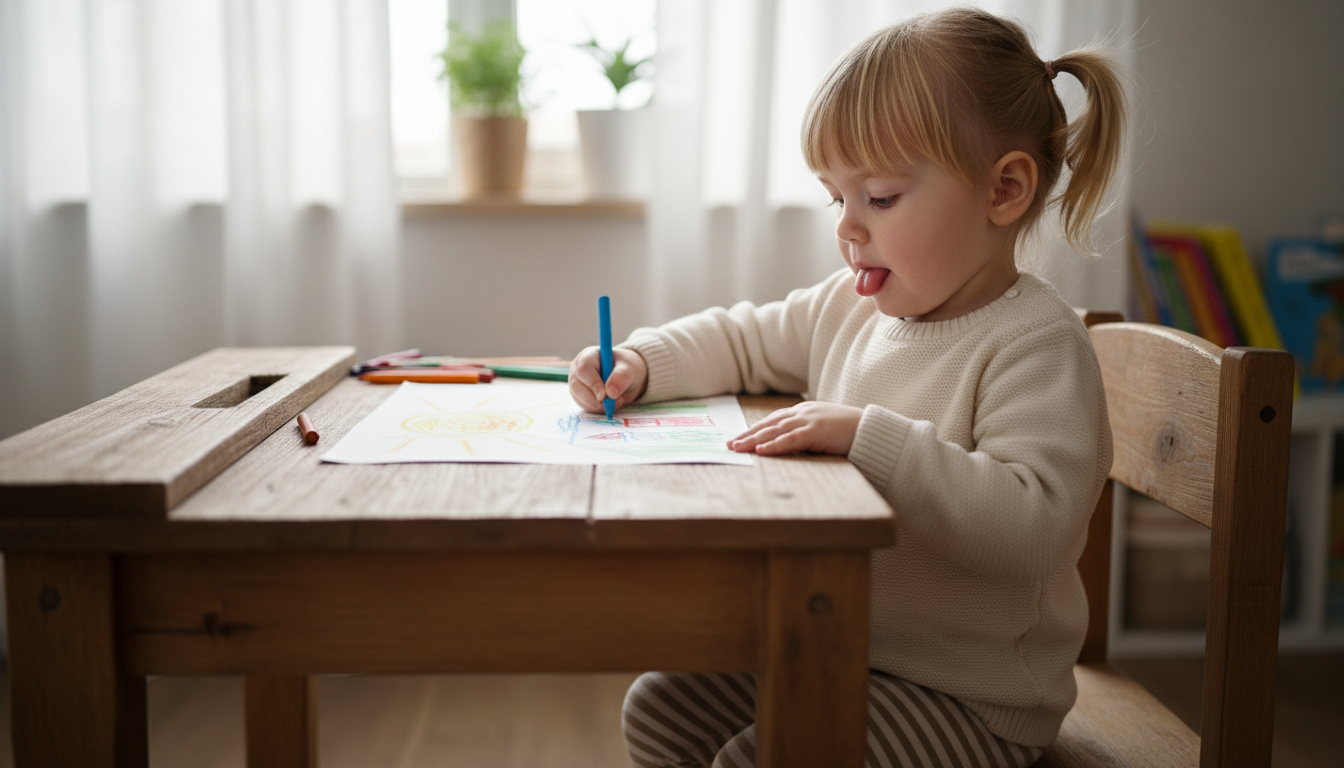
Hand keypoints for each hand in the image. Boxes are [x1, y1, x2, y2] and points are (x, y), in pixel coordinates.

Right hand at [569, 346, 648, 414]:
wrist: (626, 377)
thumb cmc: (626, 368)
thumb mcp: (629, 369)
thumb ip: (621, 377)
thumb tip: (610, 393)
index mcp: (588, 356)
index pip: (584, 369)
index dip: (592, 383)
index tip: (604, 396)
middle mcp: (578, 370)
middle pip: (577, 386)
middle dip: (594, 399)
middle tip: (613, 404)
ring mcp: (577, 384)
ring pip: (580, 399)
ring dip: (598, 405)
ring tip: (617, 402)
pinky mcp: (580, 397)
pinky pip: (585, 407)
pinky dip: (598, 409)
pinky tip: (611, 404)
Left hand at [728, 401, 862, 455]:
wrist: (872, 429)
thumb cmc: (850, 432)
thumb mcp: (823, 431)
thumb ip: (806, 434)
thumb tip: (788, 445)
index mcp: (804, 411)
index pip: (773, 420)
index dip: (754, 429)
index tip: (739, 438)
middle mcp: (803, 412)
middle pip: (768, 424)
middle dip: (747, 434)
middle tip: (730, 444)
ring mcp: (809, 420)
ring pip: (775, 430)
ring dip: (754, 440)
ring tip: (738, 448)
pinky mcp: (817, 431)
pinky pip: (791, 439)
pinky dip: (774, 445)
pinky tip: (761, 451)